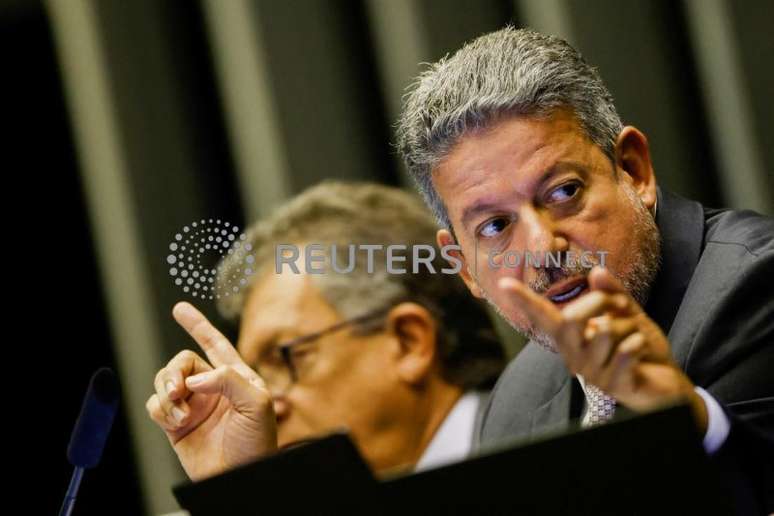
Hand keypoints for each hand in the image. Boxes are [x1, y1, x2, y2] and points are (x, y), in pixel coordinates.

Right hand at [146, 302, 276, 480]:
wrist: (240, 477)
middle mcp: (212, 388)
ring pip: (165, 381)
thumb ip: (229, 380)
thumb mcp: (257, 404)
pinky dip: (161, 409)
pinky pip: (156, 405)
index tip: (180, 308)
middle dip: (174, 372)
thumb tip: (196, 379)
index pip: (214, 344)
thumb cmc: (257, 443)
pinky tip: (176, 421)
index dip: (197, 325)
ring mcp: (193, 405)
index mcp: (236, 377)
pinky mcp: (176, 424)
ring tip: (180, 413)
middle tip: (179, 391)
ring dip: (167, 393)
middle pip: (182, 362)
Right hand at [499, 266, 707, 431]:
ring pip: (605, 331)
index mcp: (573, 339)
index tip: (505, 283)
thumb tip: (595, 272)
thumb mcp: (628, 314)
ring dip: (629, 326)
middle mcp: (575, 357)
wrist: (666, 382)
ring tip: (635, 338)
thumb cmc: (640, 348)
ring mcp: (593, 374)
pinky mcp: (615, 385)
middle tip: (621, 306)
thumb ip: (612, 293)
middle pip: (572, 318)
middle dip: (601, 301)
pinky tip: (641, 350)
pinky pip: (625, 350)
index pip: (544, 317)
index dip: (525, 300)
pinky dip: (639, 342)